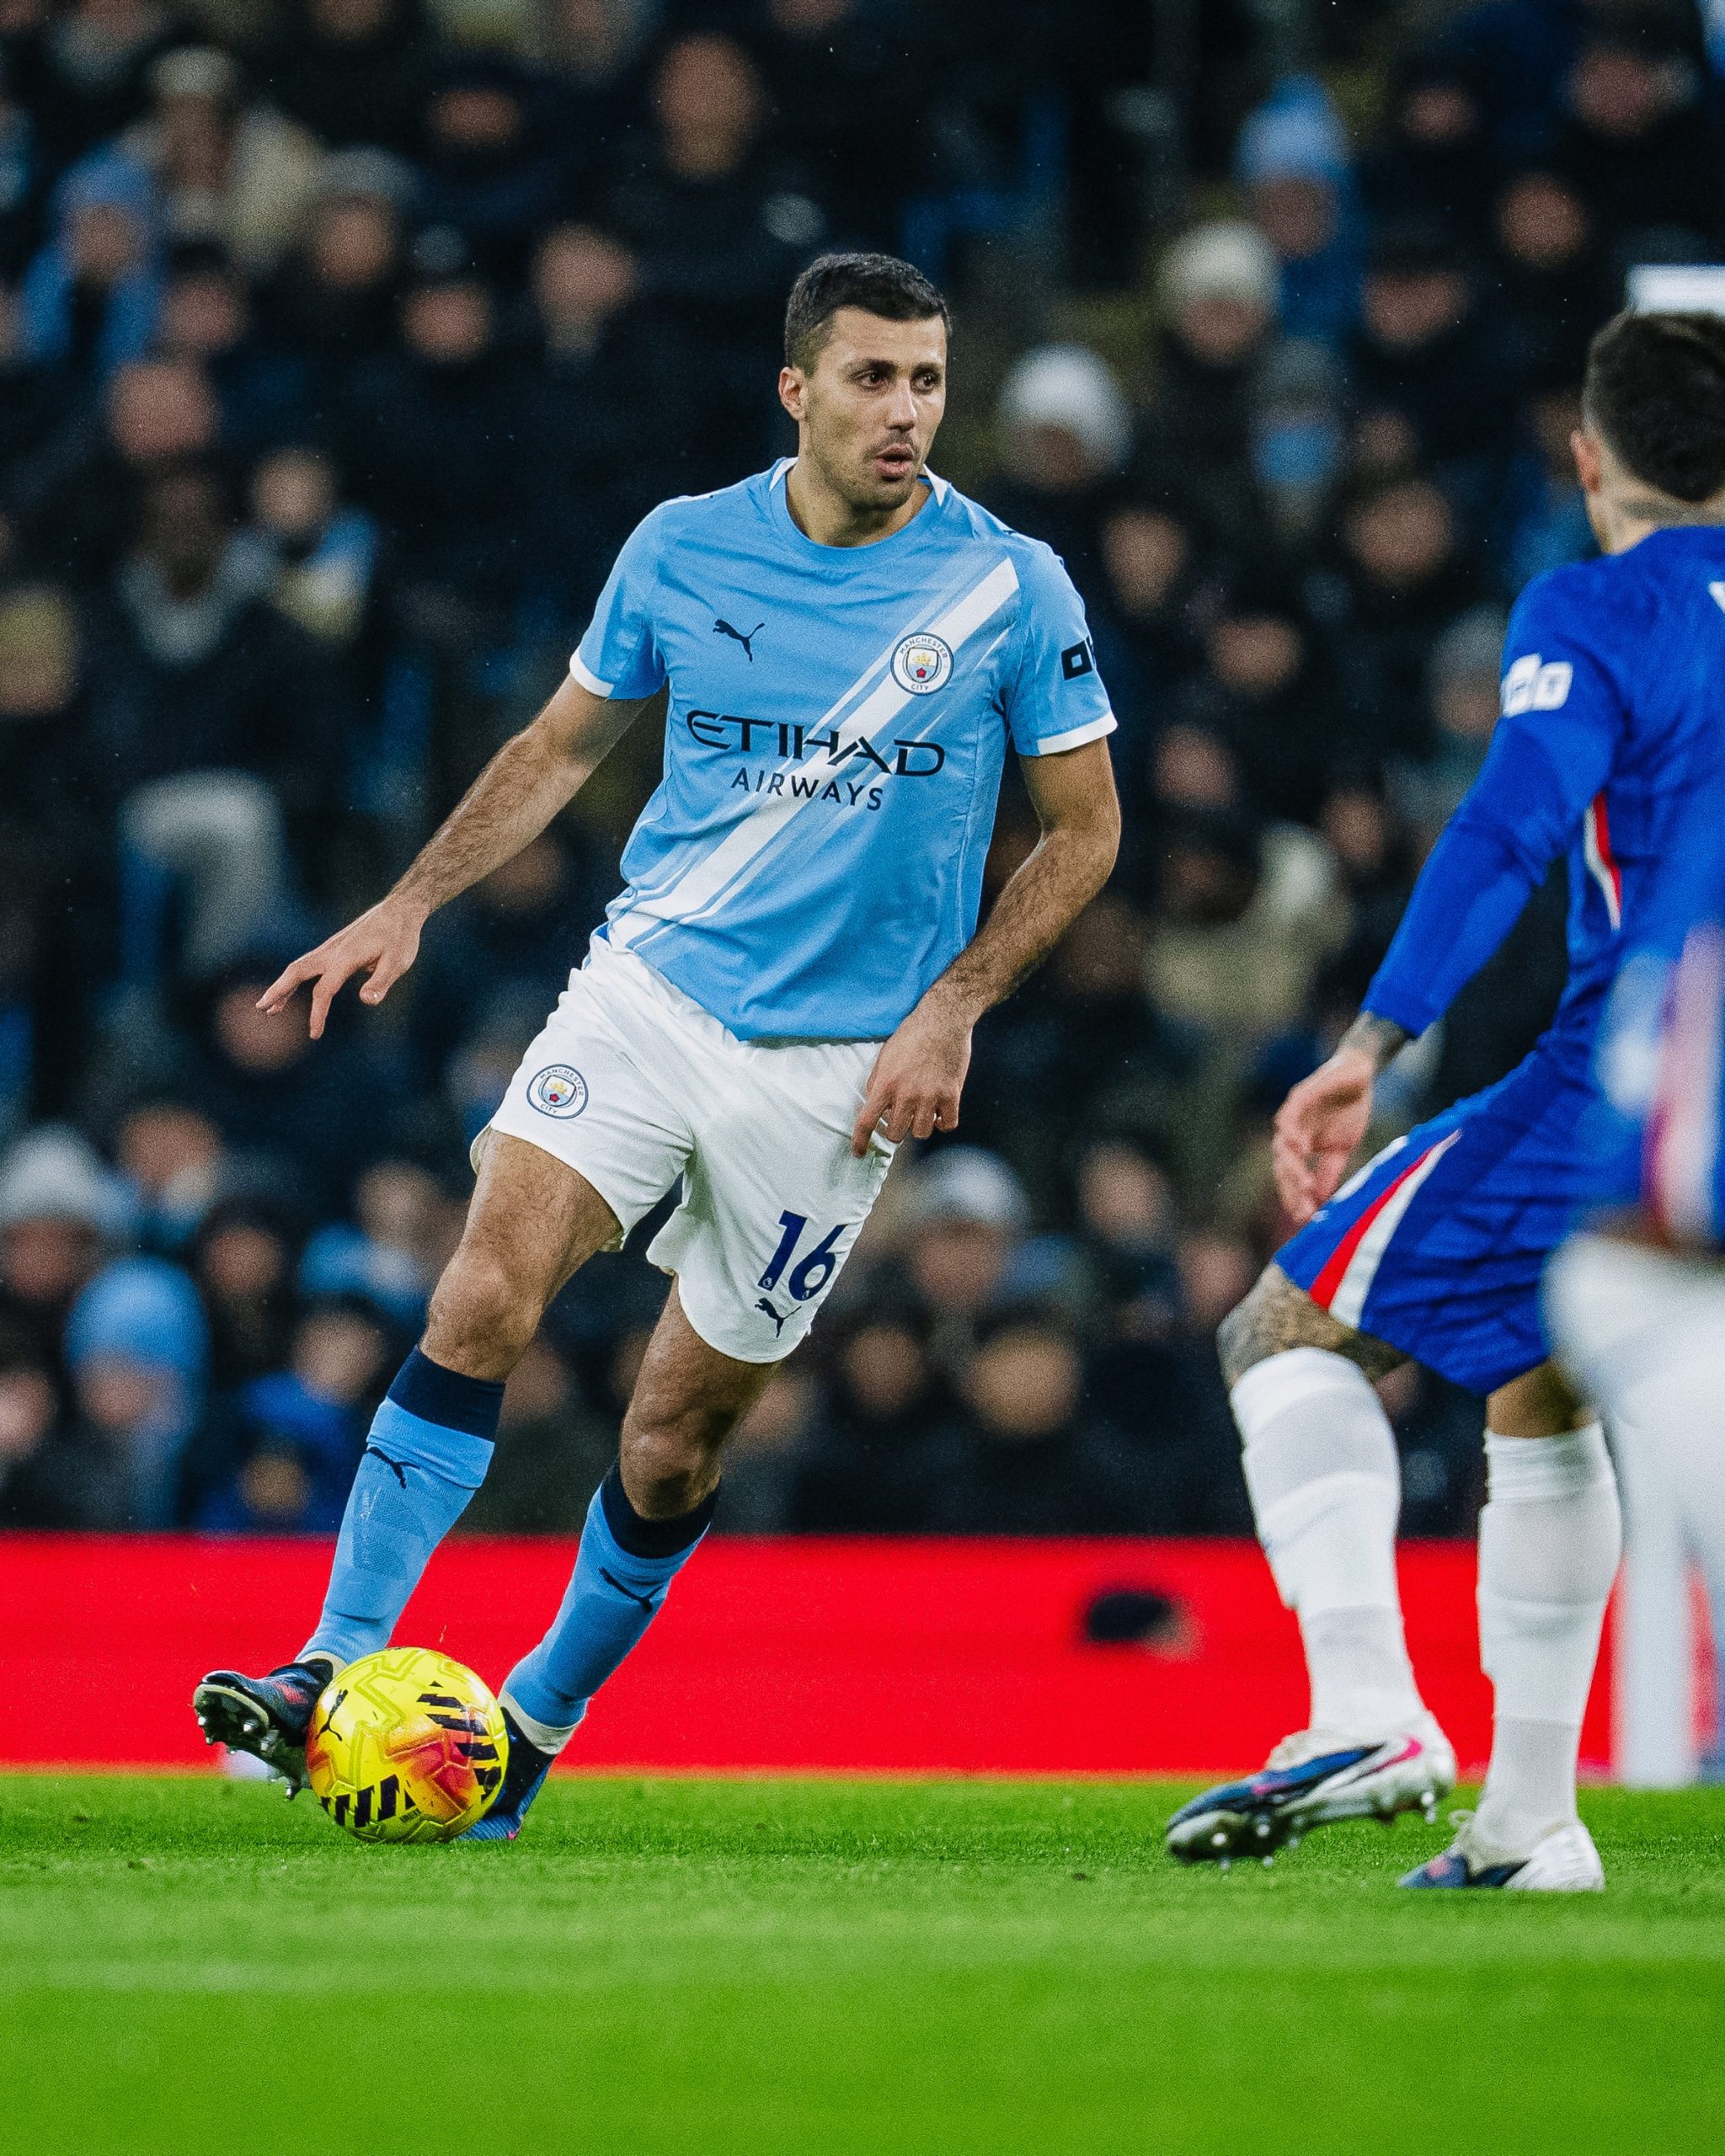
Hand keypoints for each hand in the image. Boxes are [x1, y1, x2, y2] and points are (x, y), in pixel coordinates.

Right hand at [256, 895, 425, 1039]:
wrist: (400, 910)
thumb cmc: (401, 938)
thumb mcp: (398, 962)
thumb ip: (381, 982)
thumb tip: (367, 1001)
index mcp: (345, 958)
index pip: (324, 990)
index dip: (317, 1013)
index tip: (314, 1034)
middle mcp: (332, 951)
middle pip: (297, 971)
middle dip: (278, 991)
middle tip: (262, 1009)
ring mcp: (331, 948)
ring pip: (299, 967)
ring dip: (282, 986)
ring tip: (270, 1008)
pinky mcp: (334, 947)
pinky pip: (308, 964)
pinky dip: (295, 978)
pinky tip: (292, 989)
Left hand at [850, 995, 972, 1156]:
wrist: (943, 1019)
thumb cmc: (911, 1035)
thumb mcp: (885, 1056)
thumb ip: (877, 1082)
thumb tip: (874, 1104)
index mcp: (885, 1084)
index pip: (867, 1121)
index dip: (860, 1142)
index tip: (858, 1154)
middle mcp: (906, 1094)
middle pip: (896, 1134)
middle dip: (895, 1130)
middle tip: (901, 1117)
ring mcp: (930, 1096)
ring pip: (921, 1133)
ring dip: (919, 1126)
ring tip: (921, 1112)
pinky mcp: (952, 1095)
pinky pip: (947, 1125)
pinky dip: (942, 1124)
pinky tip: (939, 1114)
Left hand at [1272, 1046, 1375, 1225]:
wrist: (1360, 1075)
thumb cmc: (1348, 1110)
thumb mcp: (1341, 1148)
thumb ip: (1328, 1172)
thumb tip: (1321, 1200)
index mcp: (1299, 1145)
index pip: (1290, 1176)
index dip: (1295, 1197)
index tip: (1304, 1219)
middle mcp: (1291, 1131)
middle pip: (1282, 1166)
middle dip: (1292, 1190)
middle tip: (1304, 1210)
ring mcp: (1293, 1113)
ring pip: (1283, 1145)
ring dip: (1292, 1167)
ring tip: (1304, 1185)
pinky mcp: (1300, 1095)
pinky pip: (1289, 1115)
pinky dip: (1291, 1131)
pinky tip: (1299, 1148)